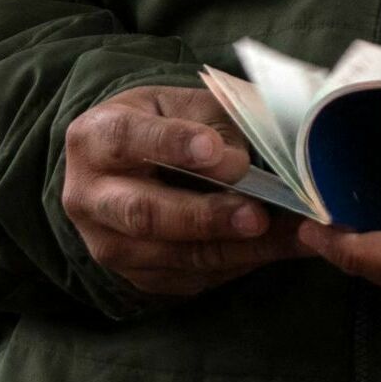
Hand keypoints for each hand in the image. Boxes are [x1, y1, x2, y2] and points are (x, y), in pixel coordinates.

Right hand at [62, 85, 307, 301]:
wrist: (133, 168)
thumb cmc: (164, 126)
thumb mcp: (183, 105)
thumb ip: (213, 122)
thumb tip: (238, 164)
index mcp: (94, 137)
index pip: (127, 139)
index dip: (171, 144)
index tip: (214, 148)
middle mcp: (90, 196)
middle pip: (143, 212)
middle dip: (205, 216)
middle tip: (256, 215)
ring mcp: (108, 243)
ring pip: (173, 254)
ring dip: (238, 248)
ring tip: (290, 235)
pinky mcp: (138, 276)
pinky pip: (192, 277)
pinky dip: (241, 263)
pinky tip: (281, 247)